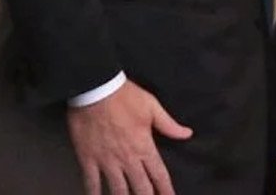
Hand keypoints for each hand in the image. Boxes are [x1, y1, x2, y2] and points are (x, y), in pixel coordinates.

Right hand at [66, 78, 192, 194]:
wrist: (96, 91)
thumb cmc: (126, 97)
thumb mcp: (153, 107)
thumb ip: (169, 125)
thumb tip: (187, 134)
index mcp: (144, 146)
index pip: (158, 174)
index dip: (165, 189)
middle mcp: (127, 158)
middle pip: (139, 187)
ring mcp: (106, 161)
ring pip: (117, 189)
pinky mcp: (88, 159)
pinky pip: (91, 181)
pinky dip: (93, 193)